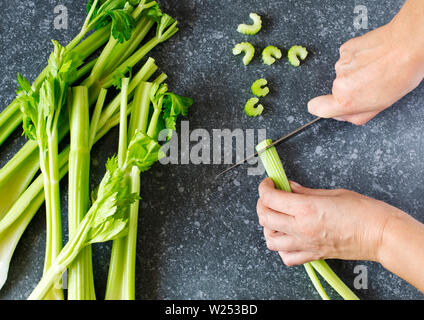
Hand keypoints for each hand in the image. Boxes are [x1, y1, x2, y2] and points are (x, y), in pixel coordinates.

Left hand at [256, 178, 407, 265]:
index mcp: (306, 208)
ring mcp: (305, 244)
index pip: (270, 198)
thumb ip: (304, 191)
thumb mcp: (331, 193)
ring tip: (276, 217)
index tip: (269, 183)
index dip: (264, 187)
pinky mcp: (312, 255)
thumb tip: (288, 187)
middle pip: (265, 218)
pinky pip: (286, 257)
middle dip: (262, 204)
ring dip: (268, 227)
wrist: (380, 235)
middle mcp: (301, 228)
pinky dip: (281, 248)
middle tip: (269, 196)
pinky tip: (287, 237)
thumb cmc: (363, 212)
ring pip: (270, 240)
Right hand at [308, 3, 423, 124]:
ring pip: (343, 74)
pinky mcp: (345, 49)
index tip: (322, 105)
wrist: (407, 44)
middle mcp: (339, 82)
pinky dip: (357, 59)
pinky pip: (347, 58)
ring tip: (376, 68)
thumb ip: (357, 115)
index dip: (319, 107)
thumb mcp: (382, 105)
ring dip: (356, 73)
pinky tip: (372, 57)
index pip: (317, 108)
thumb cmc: (401, 73)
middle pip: (336, 91)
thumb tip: (344, 114)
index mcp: (346, 100)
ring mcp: (341, 64)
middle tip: (371, 84)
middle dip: (350, 89)